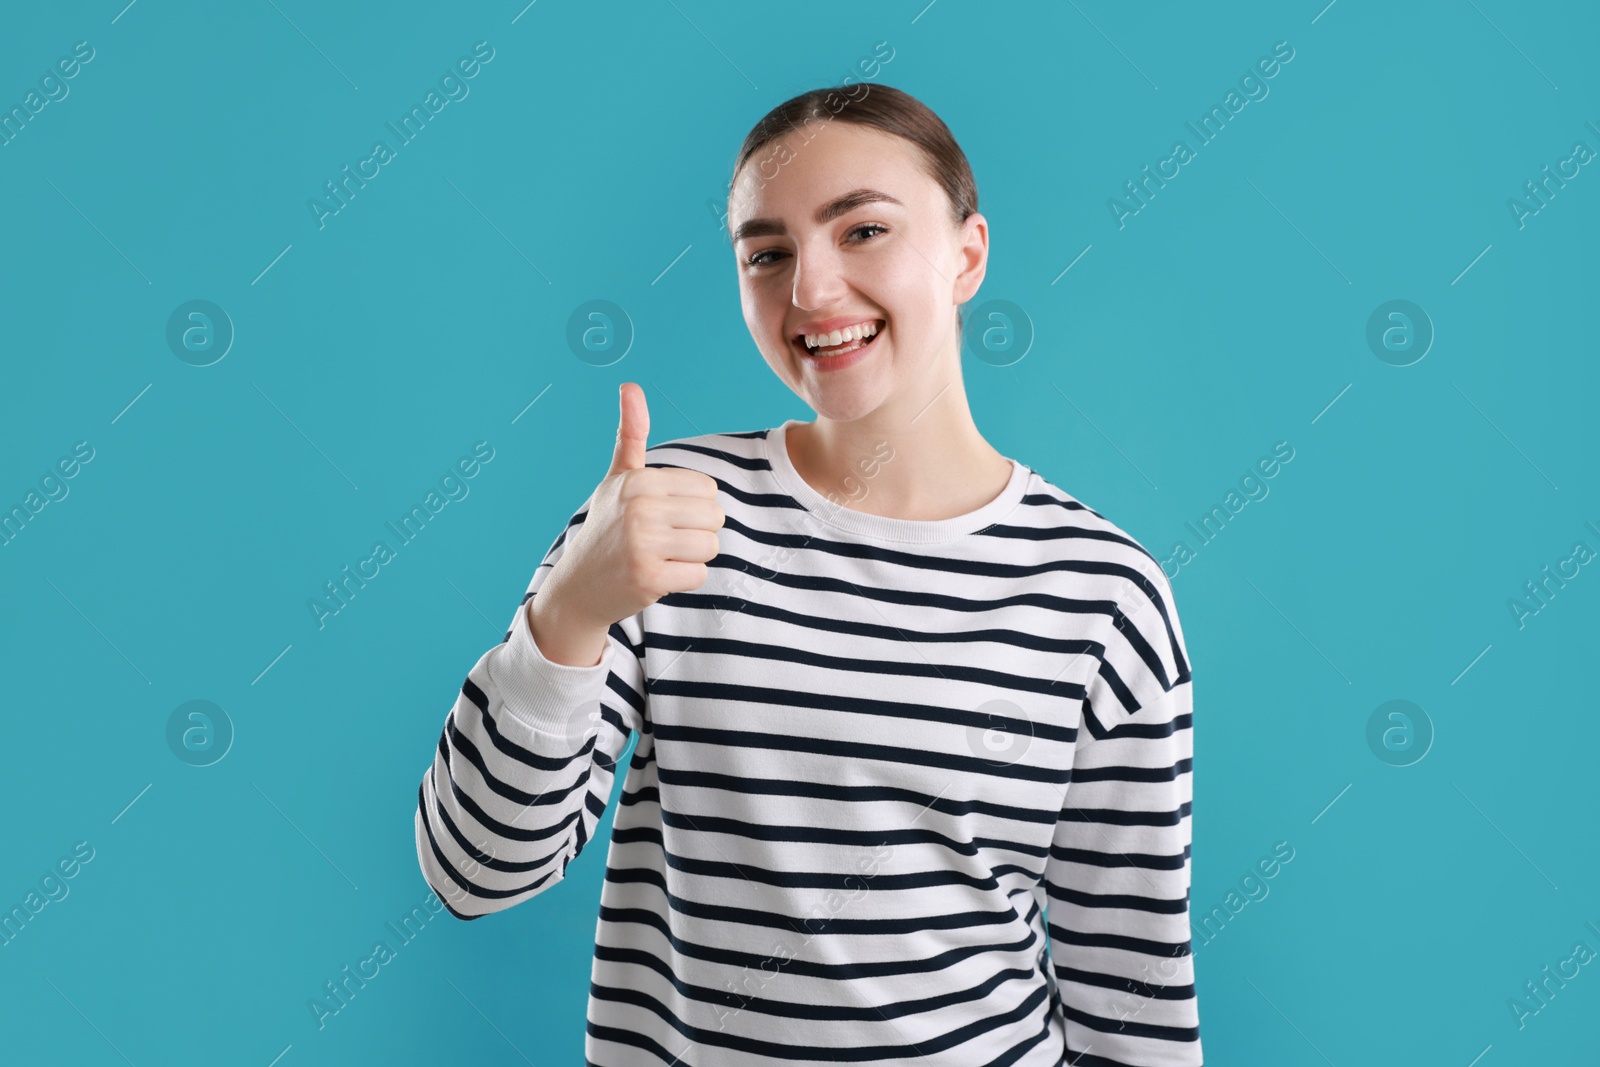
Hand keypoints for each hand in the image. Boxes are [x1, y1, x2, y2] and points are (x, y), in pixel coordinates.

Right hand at [537, 382, 723, 637]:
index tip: (661, 515)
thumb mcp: (617, 479)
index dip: (692, 505)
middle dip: (696, 531)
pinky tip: (657, 575)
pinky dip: (684, 579)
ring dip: (692, 556)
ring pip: (711, 545)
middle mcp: (639, 508)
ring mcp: (643, 544)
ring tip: (661, 556)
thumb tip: (630, 385)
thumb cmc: (607, 528)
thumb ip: (631, 434)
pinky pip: (699, 574)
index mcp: (638, 481)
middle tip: (663, 539)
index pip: (707, 488)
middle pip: (714, 516)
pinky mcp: (649, 578)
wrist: (579, 586)